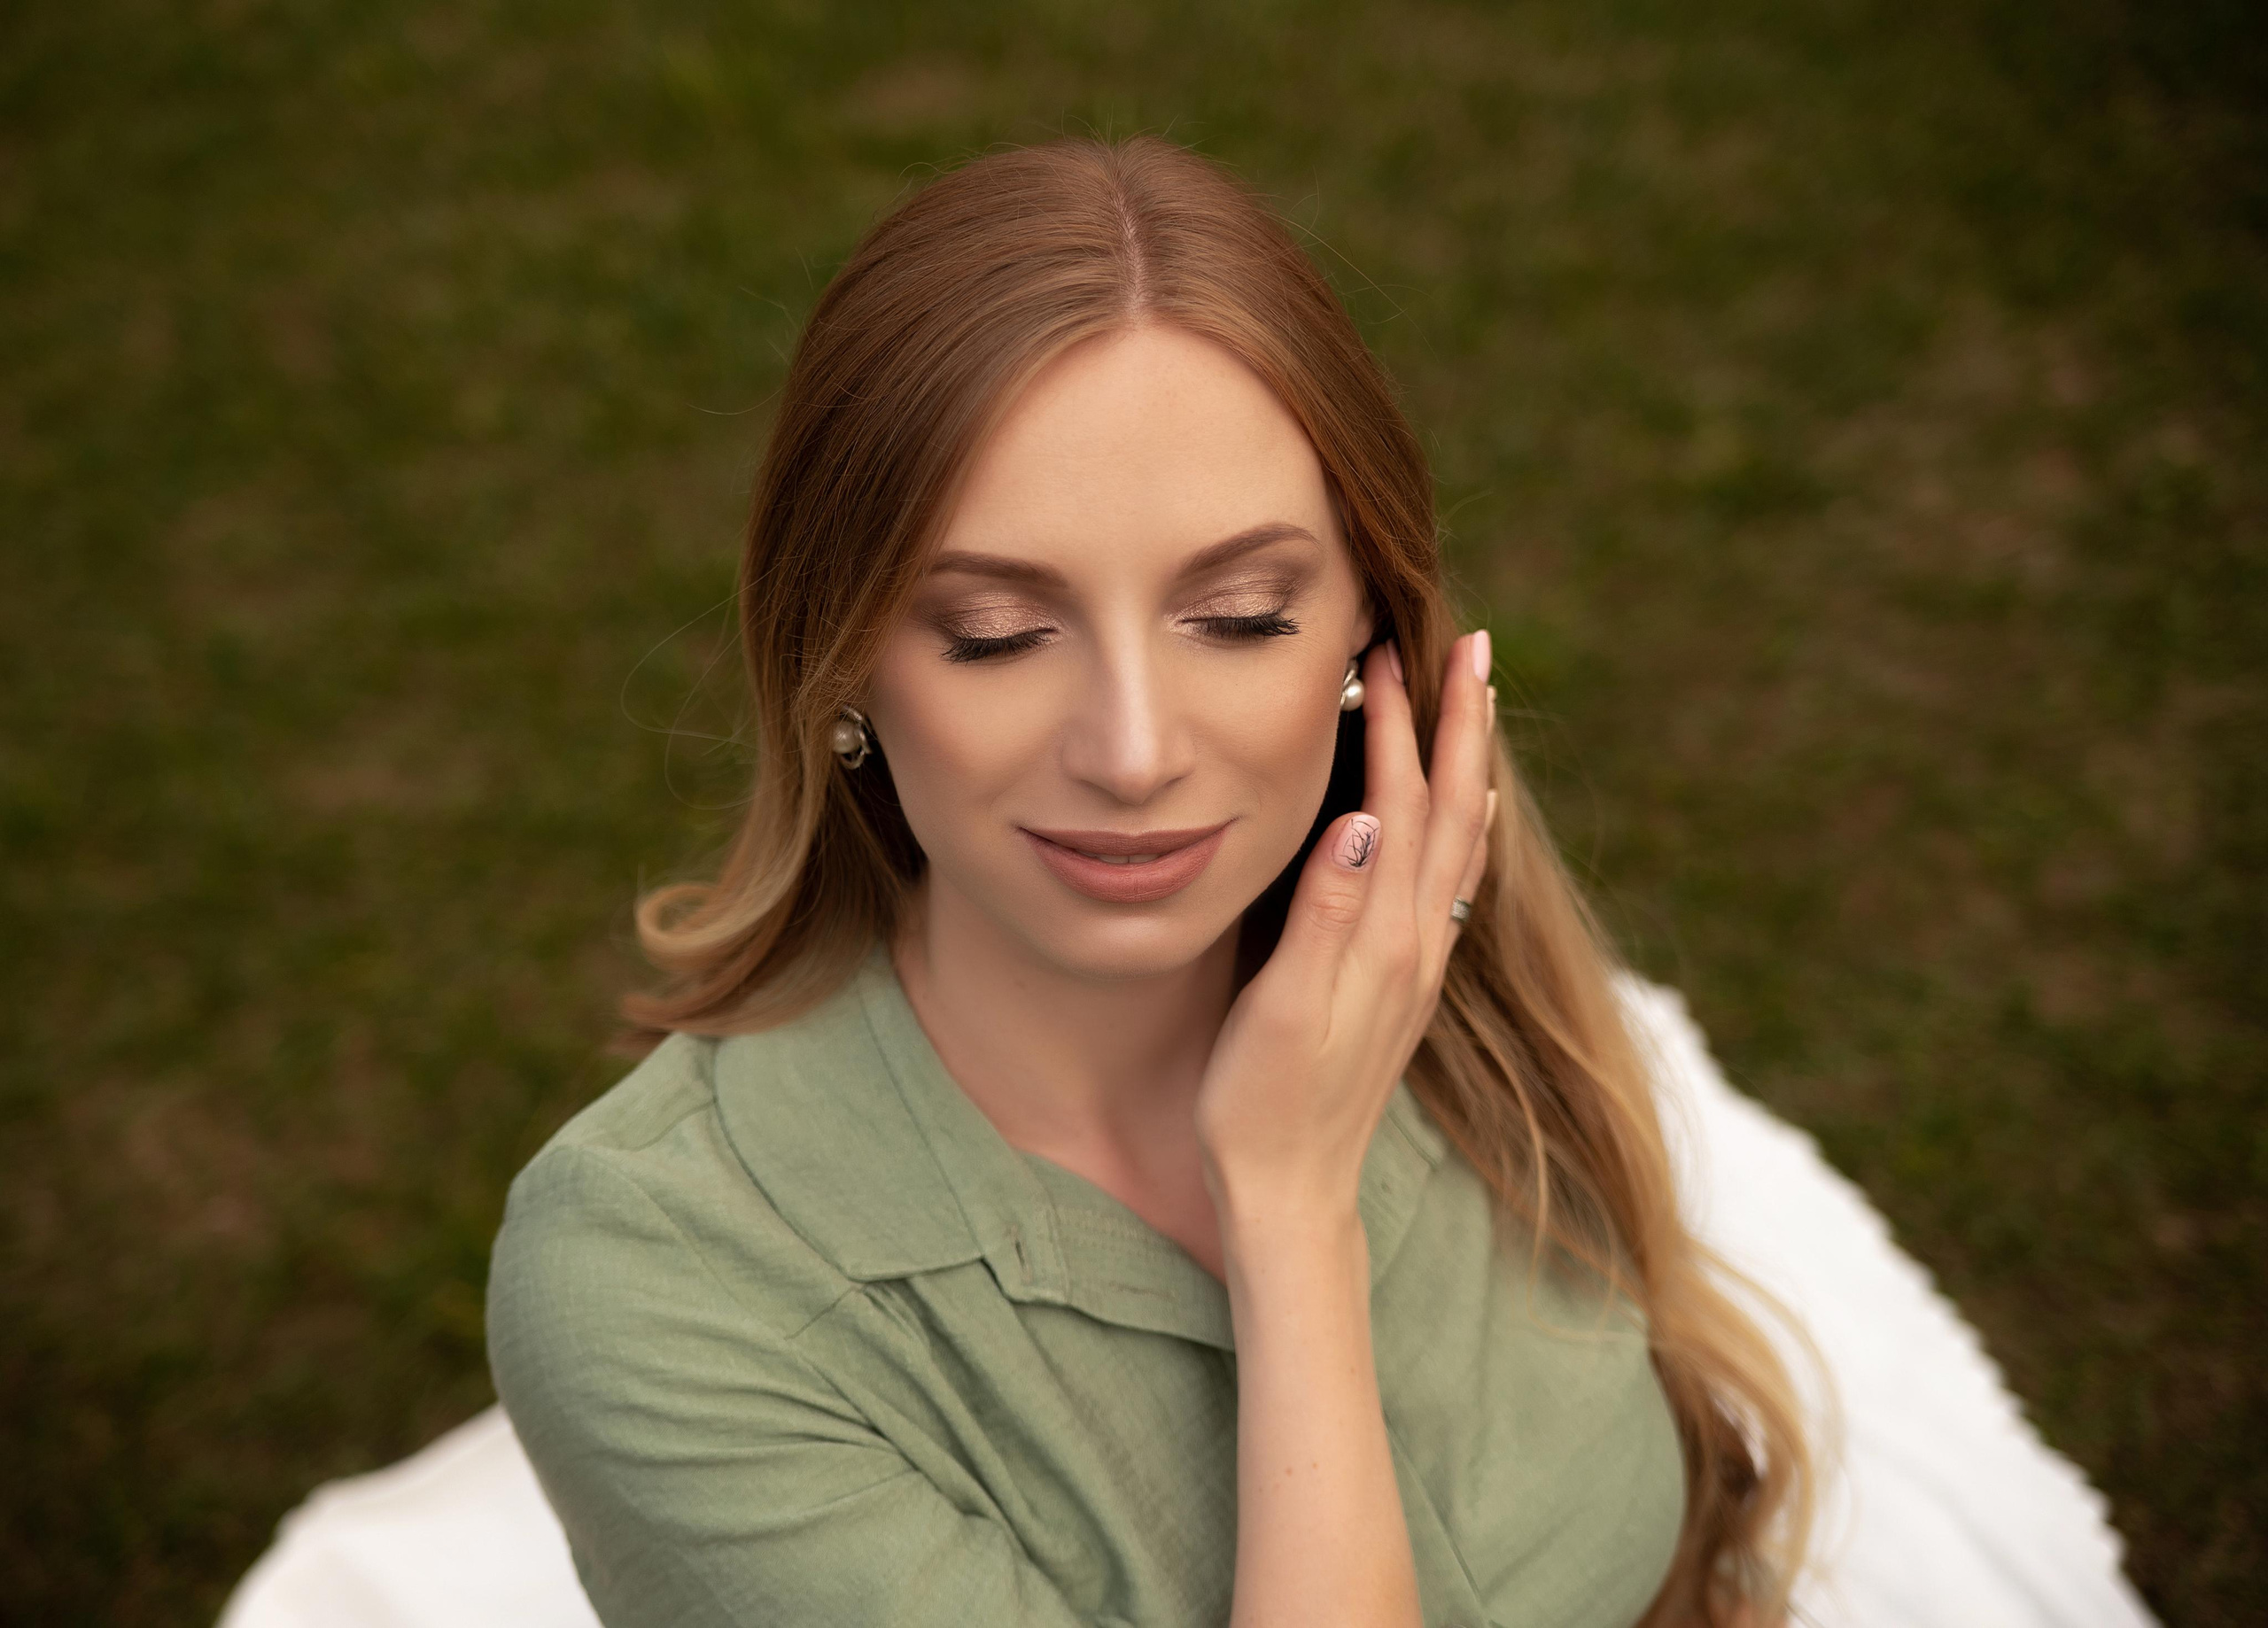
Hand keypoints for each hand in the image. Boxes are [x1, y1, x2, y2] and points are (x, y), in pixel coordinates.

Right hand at [1195, 628, 1497, 1222]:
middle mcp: (1416, 944)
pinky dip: (1463, 824)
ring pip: (1461, 840)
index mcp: (1384, 940)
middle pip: (1455, 810)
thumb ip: (1324, 914)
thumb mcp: (1284, 1012)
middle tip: (1471, 644)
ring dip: (1468, 763)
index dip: (1397, 726)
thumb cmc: (1264, 1107)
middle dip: (1462, 723)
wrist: (1292, 1196)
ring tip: (1473, 702)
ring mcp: (1417, 964)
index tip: (1386, 652)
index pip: (1400, 805)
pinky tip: (1465, 810)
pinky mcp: (1405, 983)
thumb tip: (1361, 818)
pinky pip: (1450, 879)